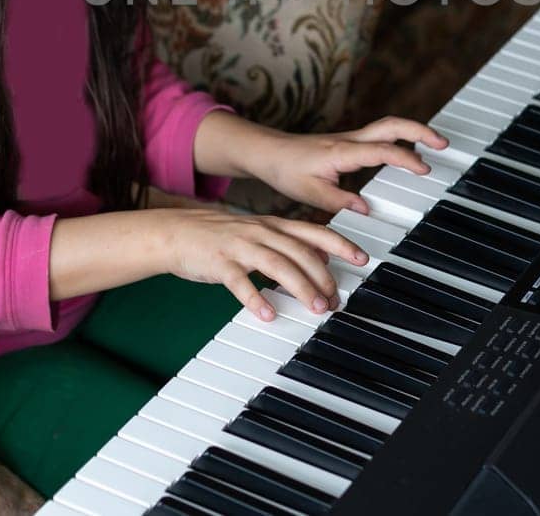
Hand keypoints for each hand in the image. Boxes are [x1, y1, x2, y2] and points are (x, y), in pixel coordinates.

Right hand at [160, 208, 368, 320]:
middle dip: (322, 277)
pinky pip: (240, 281)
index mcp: (273, 225)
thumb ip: (290, 243)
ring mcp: (240, 246)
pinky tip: (267, 314)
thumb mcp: (259, 233)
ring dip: (300, 288)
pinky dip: (255, 298)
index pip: (314, 232)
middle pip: (299, 253)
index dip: (340, 245)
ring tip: (315, 309)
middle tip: (334, 301)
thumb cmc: (221, 236)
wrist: (176, 232)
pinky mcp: (220, 262)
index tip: (362, 259)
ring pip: (277, 265)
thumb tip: (324, 258)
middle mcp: (261, 232)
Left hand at [251, 116, 448, 215]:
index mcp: (341, 151)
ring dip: (413, 132)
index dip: (405, 158)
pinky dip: (400, 138)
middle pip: (391, 126)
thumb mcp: (308, 193)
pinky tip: (407, 150)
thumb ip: (339, 202)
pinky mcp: (349, 143)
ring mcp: (351, 139)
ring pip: (388, 126)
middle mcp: (349, 140)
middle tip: (442, 143)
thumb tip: (366, 210)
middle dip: (420, 131)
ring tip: (435, 144)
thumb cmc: (286, 170)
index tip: (423, 168)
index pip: (381, 150)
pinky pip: (380, 135)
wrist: (268, 152)